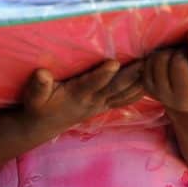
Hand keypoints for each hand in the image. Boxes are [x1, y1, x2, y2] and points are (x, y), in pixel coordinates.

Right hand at [22, 59, 144, 133]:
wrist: (44, 126)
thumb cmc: (38, 106)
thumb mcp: (33, 97)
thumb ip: (38, 86)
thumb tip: (42, 74)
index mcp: (75, 95)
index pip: (91, 84)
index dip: (102, 75)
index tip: (114, 63)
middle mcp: (92, 101)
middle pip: (115, 88)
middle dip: (131, 75)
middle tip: (146, 61)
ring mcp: (100, 104)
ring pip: (124, 94)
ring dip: (139, 82)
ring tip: (154, 68)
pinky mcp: (105, 105)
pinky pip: (126, 99)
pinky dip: (139, 91)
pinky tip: (152, 81)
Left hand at [143, 30, 187, 112]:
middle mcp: (184, 100)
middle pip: (178, 62)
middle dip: (183, 50)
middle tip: (186, 51)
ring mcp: (164, 96)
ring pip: (161, 60)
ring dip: (169, 51)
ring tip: (177, 56)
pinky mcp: (149, 89)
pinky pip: (148, 62)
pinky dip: (157, 55)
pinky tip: (166, 61)